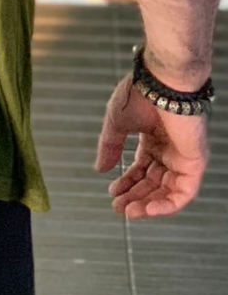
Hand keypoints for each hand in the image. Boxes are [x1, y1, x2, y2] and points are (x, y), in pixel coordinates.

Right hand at [95, 73, 208, 218]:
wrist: (163, 82)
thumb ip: (110, 147)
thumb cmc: (141, 93)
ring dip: (148, 204)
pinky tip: (148, 208)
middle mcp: (169, 149)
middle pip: (153, 183)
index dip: (126, 182)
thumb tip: (100, 169)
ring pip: (167, 191)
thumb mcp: (116, 123)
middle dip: (135, 197)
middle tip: (119, 208)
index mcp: (152, 138)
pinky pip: (184, 192)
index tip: (112, 192)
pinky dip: (167, 204)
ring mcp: (182, 156)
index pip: (141, 169)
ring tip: (130, 212)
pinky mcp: (195, 162)